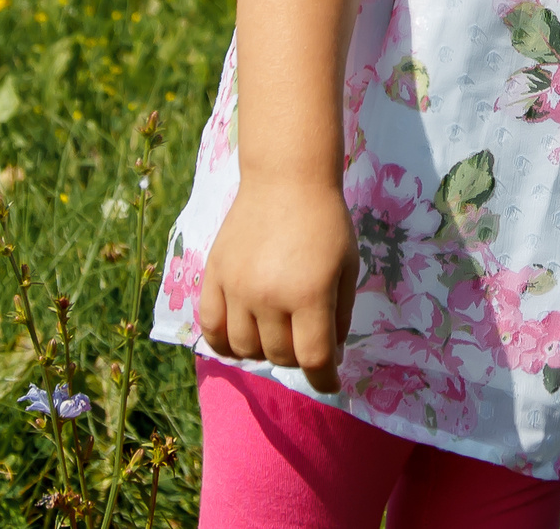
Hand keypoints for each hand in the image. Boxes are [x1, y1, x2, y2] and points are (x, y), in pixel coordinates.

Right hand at [198, 177, 358, 393]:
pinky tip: (240, 341)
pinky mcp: (213, 276)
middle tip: (306, 343)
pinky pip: (211, 328)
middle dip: (298, 358)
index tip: (331, 383)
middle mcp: (268, 296)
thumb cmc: (326, 221)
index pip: (313, 358)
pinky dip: (224, 344)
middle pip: (279, 355)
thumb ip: (339, 314)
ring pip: (243, 349)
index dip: (325, 379)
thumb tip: (330, 354)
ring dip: (263, 353)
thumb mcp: (348, 267)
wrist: (285, 178)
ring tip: (275, 338)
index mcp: (309, 294)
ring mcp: (236, 288)